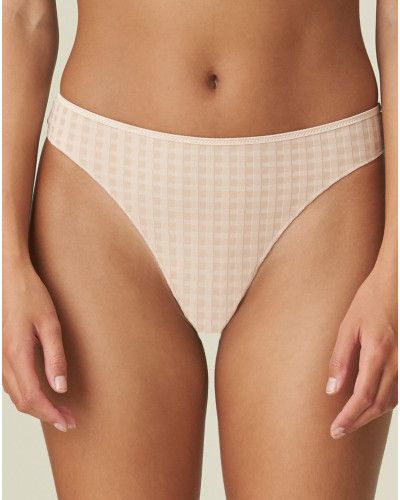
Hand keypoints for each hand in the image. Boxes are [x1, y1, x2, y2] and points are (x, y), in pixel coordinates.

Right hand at [2, 259, 75, 431]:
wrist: (10, 278)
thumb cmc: (31, 296)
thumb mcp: (50, 324)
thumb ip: (55, 357)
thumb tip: (60, 387)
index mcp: (17, 355)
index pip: (33, 397)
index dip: (51, 413)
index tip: (67, 422)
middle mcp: (5, 360)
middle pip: (23, 401)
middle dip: (46, 414)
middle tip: (68, 420)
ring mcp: (2, 357)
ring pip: (15, 394)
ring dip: (37, 406)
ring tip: (58, 411)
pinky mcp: (4, 352)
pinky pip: (12, 383)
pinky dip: (27, 395)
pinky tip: (41, 393)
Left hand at [325, 267, 396, 438]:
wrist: (395, 285)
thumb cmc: (369, 301)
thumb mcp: (348, 327)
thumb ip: (340, 359)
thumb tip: (332, 388)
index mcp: (377, 353)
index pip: (362, 397)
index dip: (349, 417)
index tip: (335, 429)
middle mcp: (394, 362)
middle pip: (377, 405)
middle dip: (357, 422)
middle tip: (338, 431)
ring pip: (389, 401)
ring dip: (369, 415)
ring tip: (350, 421)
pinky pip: (396, 390)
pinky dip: (382, 403)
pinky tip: (368, 403)